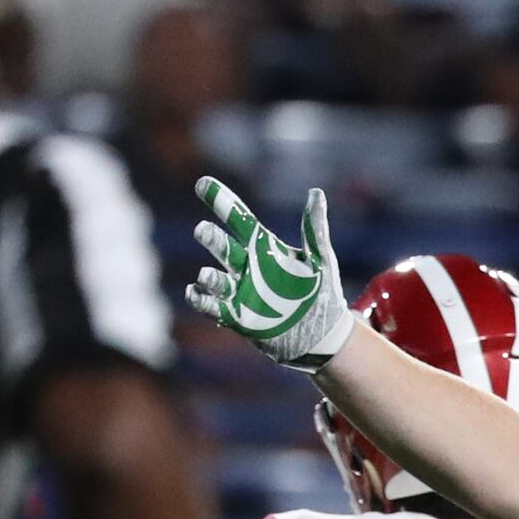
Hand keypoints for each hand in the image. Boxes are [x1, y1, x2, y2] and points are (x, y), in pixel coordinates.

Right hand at [188, 177, 353, 366]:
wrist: (322, 334)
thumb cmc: (321, 292)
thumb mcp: (321, 259)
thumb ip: (315, 229)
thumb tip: (316, 193)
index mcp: (264, 248)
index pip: (239, 219)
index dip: (222, 202)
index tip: (203, 184)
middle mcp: (246, 267)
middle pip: (222, 247)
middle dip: (212, 240)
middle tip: (203, 230)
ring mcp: (239, 292)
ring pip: (214, 279)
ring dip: (208, 277)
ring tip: (205, 274)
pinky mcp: (236, 317)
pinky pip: (212, 306)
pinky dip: (201, 300)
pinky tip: (195, 292)